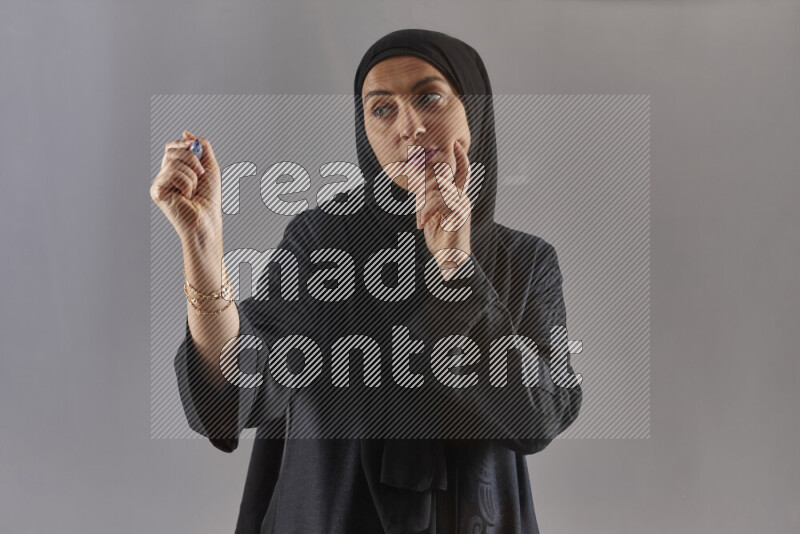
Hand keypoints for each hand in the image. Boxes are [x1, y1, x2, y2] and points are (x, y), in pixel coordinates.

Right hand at [150, 131, 222, 251]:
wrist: (208, 219)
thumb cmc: (210, 197)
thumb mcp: (210, 166)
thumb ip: (201, 147)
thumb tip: (186, 132)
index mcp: (176, 169)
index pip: (172, 147)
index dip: (183, 144)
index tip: (195, 147)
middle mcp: (165, 174)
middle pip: (172, 151)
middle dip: (192, 159)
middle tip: (201, 175)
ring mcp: (159, 183)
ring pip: (173, 162)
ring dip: (192, 175)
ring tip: (193, 191)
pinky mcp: (156, 191)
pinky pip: (171, 173)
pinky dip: (186, 183)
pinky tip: (186, 196)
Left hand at [417, 139, 472, 276]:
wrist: (451, 260)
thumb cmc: (441, 239)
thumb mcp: (432, 215)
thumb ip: (430, 199)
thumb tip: (420, 183)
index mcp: (458, 196)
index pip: (463, 170)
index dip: (461, 156)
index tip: (456, 142)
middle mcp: (462, 196)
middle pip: (441, 175)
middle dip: (423, 185)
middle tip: (417, 206)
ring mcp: (461, 204)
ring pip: (436, 187)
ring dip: (422, 203)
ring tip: (420, 220)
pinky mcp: (458, 212)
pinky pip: (437, 200)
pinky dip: (425, 211)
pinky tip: (422, 224)